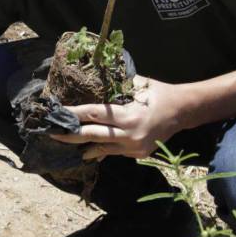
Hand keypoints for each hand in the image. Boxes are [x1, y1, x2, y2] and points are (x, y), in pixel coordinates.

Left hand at [50, 76, 192, 160]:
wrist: (183, 112)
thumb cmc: (158, 93)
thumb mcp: (137, 84)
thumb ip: (116, 86)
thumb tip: (92, 81)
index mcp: (128, 115)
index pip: (94, 114)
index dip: (74, 115)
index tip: (57, 114)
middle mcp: (130, 135)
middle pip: (92, 136)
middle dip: (70, 135)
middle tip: (52, 133)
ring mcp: (134, 148)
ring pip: (101, 148)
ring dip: (83, 145)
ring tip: (65, 141)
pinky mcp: (137, 155)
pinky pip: (114, 152)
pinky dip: (101, 148)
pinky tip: (88, 148)